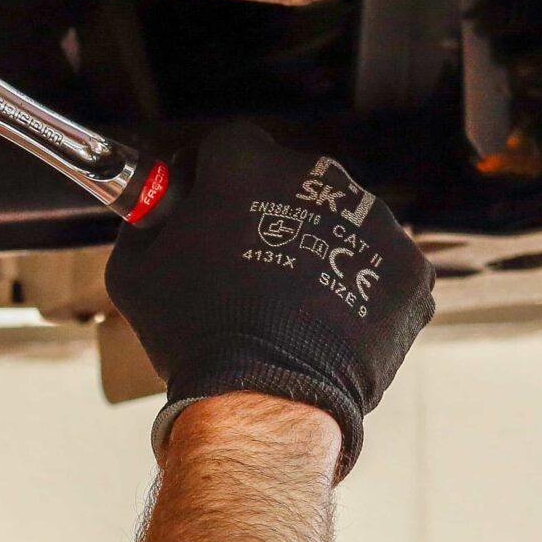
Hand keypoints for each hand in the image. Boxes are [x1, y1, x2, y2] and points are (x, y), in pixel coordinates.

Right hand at [105, 123, 433, 478]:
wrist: (263, 395)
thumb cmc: (191, 330)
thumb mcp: (134, 270)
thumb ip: (146, 223)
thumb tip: (157, 212)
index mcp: (245, 164)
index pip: (229, 146)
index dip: (211, 177)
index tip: (203, 207)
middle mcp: (316, 177)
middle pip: (290, 181)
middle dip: (270, 212)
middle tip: (248, 265)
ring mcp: (371, 219)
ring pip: (339, 223)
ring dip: (317, 249)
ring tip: (290, 305)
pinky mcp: (408, 266)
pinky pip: (377, 267)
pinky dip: (357, 289)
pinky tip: (326, 322)